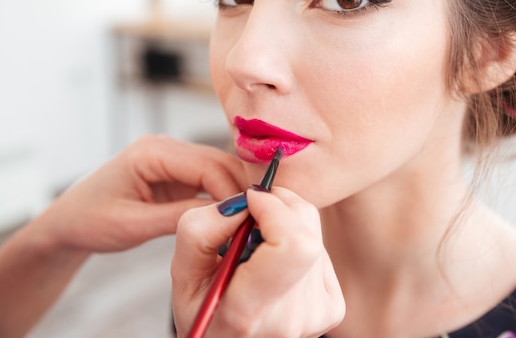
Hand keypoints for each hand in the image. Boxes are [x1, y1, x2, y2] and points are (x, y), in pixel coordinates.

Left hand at [35, 134, 246, 252]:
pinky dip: (223, 195)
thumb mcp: (134, 224)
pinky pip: (208, 179)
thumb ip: (180, 218)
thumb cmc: (90, 220)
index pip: (207, 165)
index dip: (231, 190)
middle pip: (218, 161)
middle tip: (257, 219)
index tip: (247, 217)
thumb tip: (224, 215)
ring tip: (248, 219)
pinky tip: (232, 215)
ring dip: (234, 191)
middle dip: (240, 189)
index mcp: (151, 151)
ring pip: (218, 168)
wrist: (69, 222)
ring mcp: (172, 158)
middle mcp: (165, 147)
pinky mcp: (176, 172)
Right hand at [171, 186, 344, 337]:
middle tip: (251, 215)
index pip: (293, 243)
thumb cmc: (205, 314)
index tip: (250, 199)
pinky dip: (298, 243)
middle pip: (306, 230)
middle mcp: (291, 316)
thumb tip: (241, 203)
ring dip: (286, 225)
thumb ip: (201, 230)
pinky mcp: (333, 308)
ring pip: (314, 234)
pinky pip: (321, 250)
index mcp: (250, 310)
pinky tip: (275, 263)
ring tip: (257, 249)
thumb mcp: (182, 274)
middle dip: (279, 206)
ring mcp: (317, 313)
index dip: (275, 208)